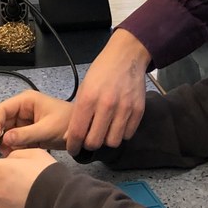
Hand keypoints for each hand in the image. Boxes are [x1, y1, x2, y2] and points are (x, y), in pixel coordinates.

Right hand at [0, 91, 71, 151]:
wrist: (84, 133)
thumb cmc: (67, 124)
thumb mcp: (47, 130)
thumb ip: (25, 135)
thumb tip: (4, 140)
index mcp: (26, 101)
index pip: (2, 109)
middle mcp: (23, 109)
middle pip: (4, 122)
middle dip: (2, 136)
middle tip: (3, 152)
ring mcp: (26, 121)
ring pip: (9, 132)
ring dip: (9, 144)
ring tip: (11, 155)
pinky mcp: (30, 131)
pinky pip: (17, 139)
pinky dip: (16, 147)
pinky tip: (18, 155)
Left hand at [64, 30, 150, 152]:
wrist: (126, 57)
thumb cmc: (101, 72)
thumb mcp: (84, 89)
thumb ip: (77, 114)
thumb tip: (69, 137)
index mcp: (88, 99)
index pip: (78, 132)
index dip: (73, 146)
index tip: (73, 150)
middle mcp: (106, 105)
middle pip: (95, 142)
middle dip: (89, 144)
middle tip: (89, 140)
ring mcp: (125, 108)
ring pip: (113, 142)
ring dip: (107, 140)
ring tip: (105, 131)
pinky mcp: (139, 110)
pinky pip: (128, 134)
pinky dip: (121, 133)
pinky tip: (117, 124)